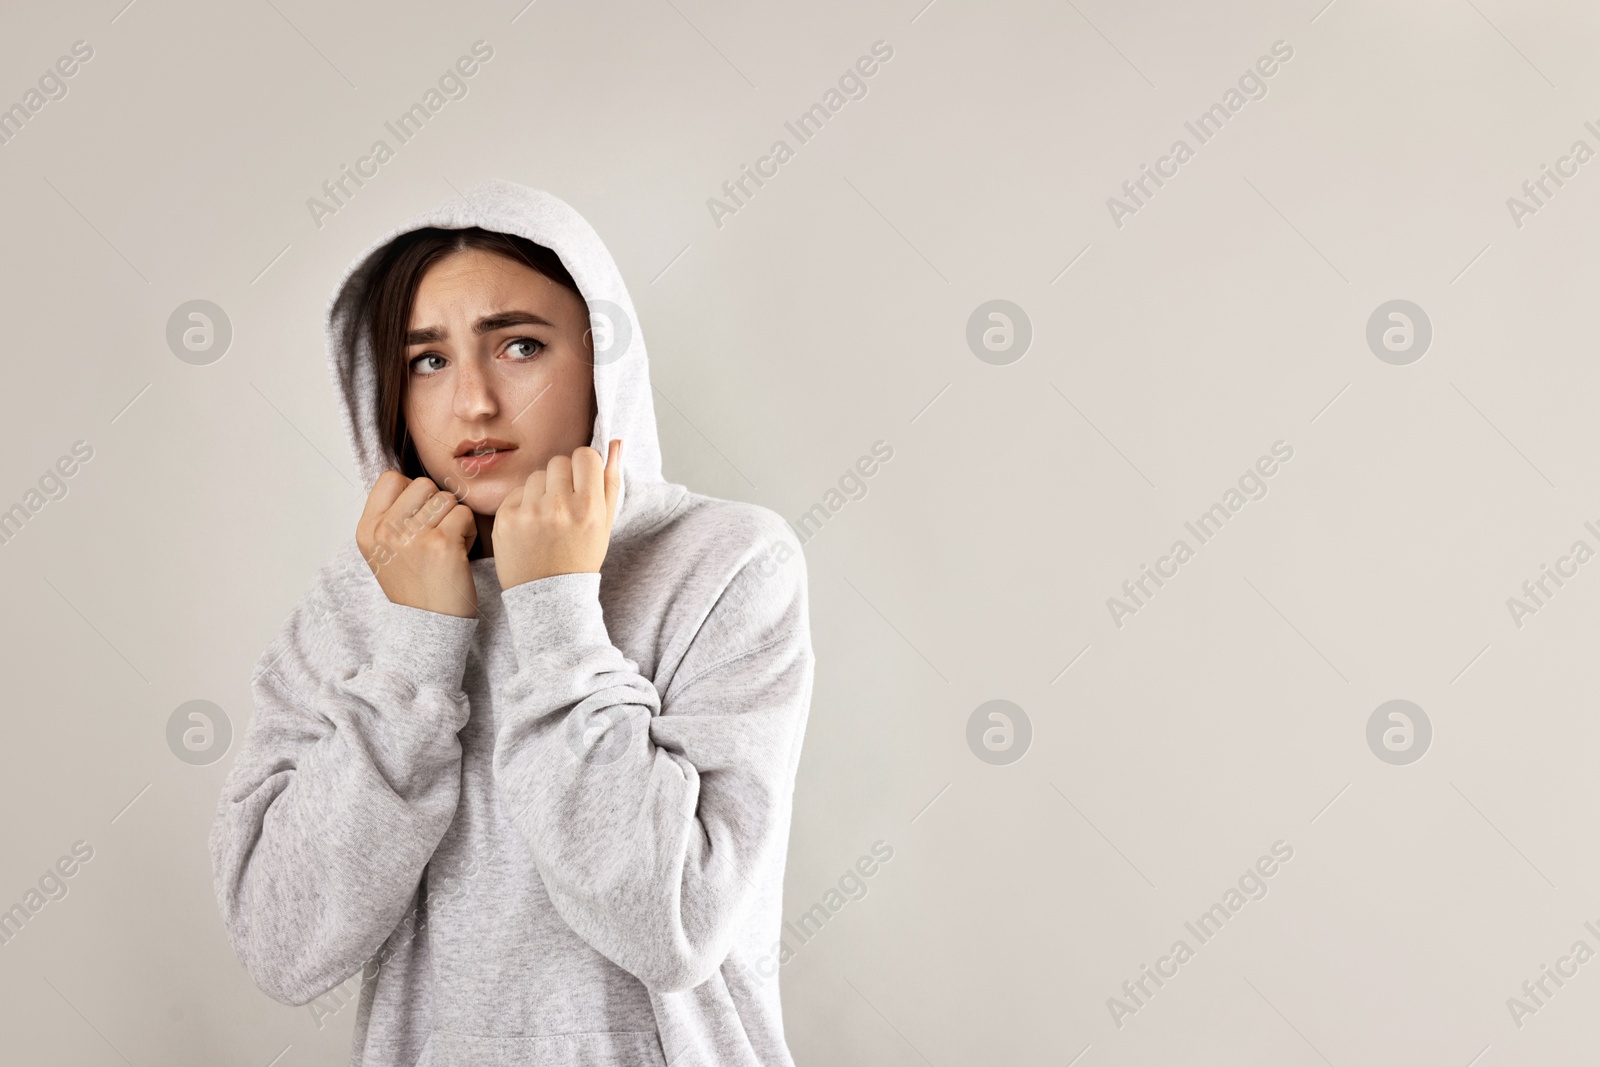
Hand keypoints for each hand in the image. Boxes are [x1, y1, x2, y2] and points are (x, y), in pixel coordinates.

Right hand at [356, 470, 478, 617]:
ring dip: (455, 518)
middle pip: (423, 484)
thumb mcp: (384, 552)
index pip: (391, 478)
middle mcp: (385, 531)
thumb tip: (409, 481)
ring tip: (447, 545)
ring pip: (447, 498)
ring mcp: (412, 536)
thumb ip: (391, 517)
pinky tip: (459, 554)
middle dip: (436, 505)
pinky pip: (464, 515)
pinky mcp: (441, 544)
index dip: (412, 493)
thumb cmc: (414, 587)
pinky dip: (469, 533)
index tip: (417, 519)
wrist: (428, 628)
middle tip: (436, 535)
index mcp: (367, 530)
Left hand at [492, 439, 621, 589]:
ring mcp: (529, 513)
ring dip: (541, 490)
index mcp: (589, 507)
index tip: (582, 484)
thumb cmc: (581, 557)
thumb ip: (610, 481)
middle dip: (562, 478)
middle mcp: (559, 507)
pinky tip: (530, 527)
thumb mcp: (605, 523)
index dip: (584, 468)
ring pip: (536, 475)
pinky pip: (516, 492)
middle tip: (564, 506)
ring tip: (547, 518)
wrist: (549, 596)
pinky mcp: (506, 519)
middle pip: (559, 461)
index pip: (585, 455)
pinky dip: (523, 505)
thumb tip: (615, 442)